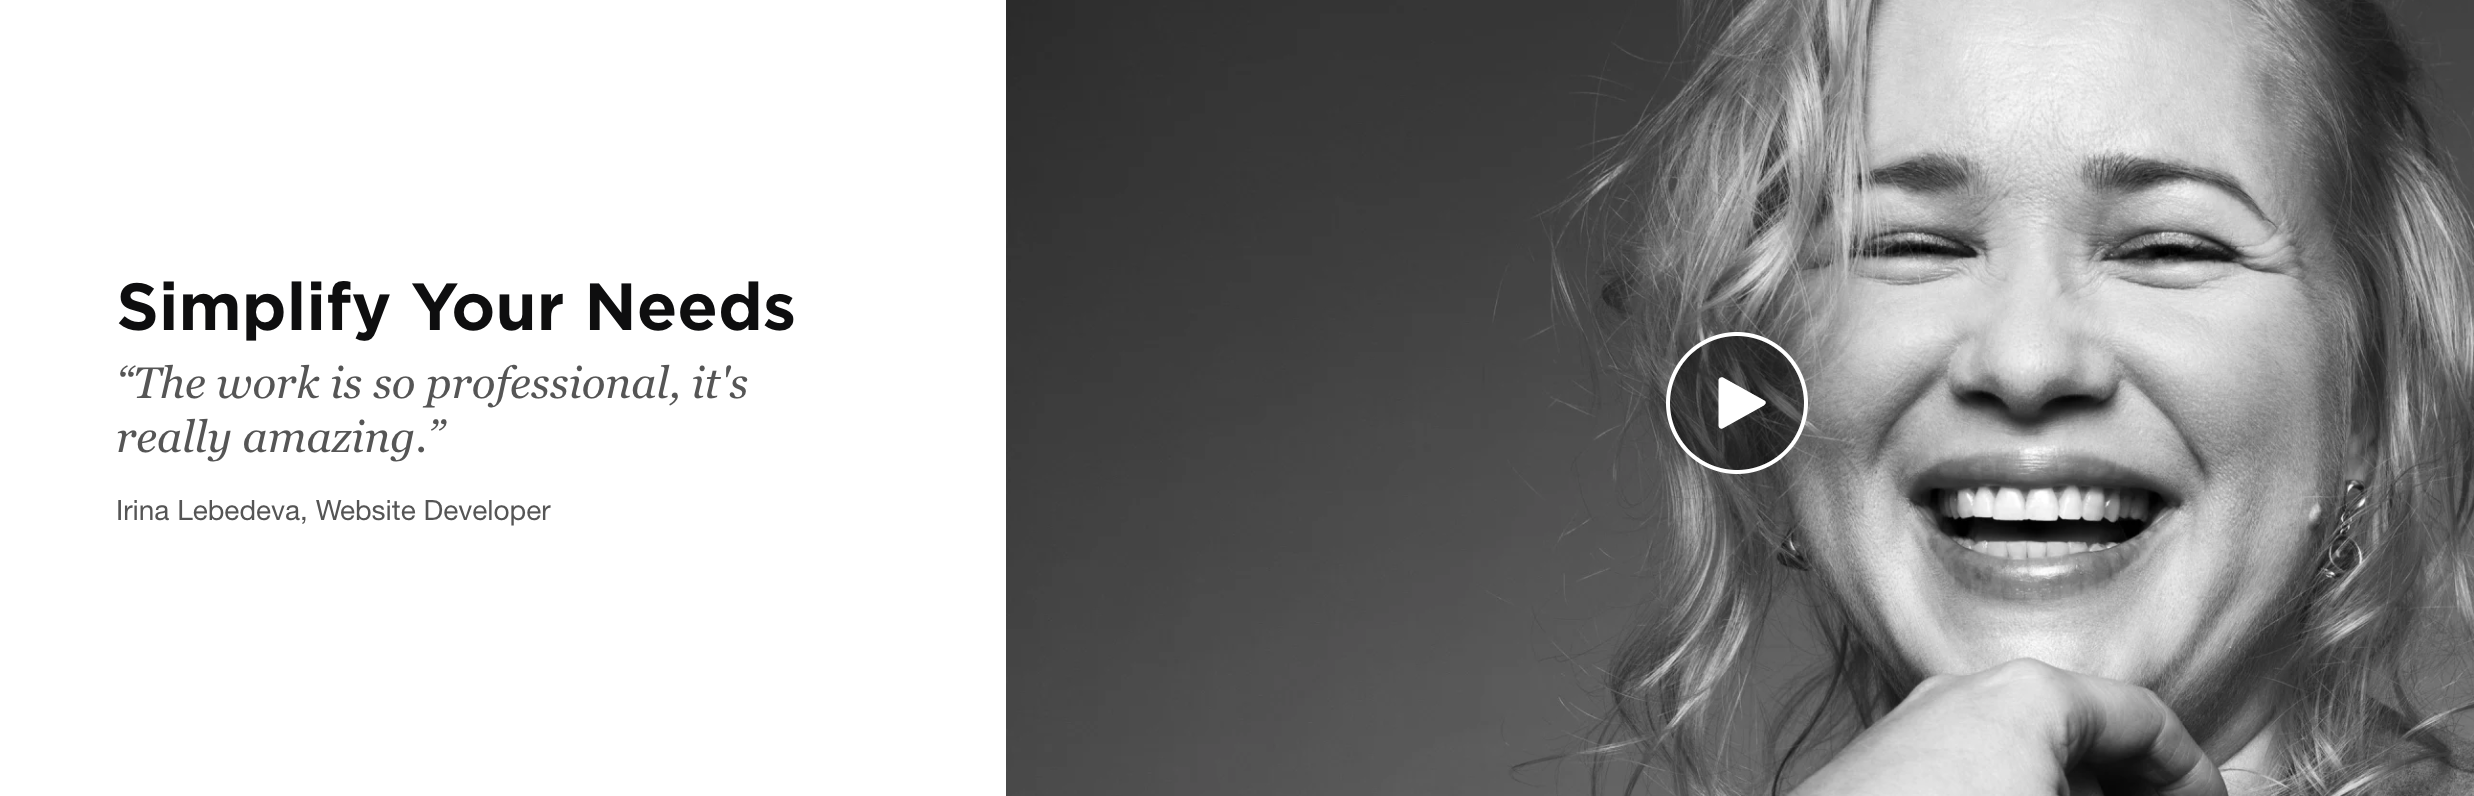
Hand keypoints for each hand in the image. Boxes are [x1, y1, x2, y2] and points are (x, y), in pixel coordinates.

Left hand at [1787, 658, 2225, 795]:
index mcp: (2029, 696)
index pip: (2144, 719)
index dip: (2190, 773)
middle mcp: (1963, 695)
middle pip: (2079, 733)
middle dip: (2123, 786)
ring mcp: (1911, 729)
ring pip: (2017, 755)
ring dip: (2062, 791)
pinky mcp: (1874, 771)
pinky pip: (1963, 775)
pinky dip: (2002, 792)